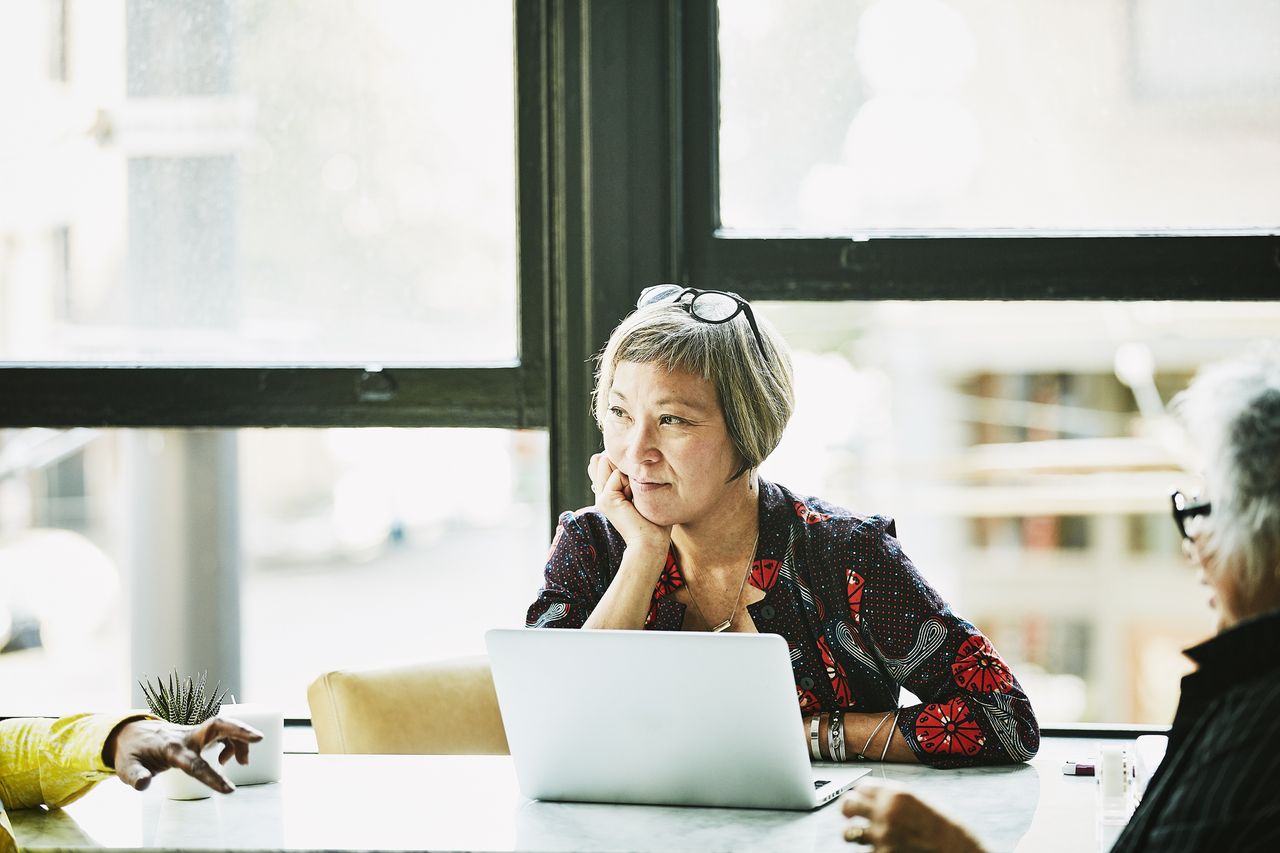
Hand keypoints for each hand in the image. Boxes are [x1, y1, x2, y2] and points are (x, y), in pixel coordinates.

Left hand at [106, 716, 263, 793]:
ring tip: (242, 763)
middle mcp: (186, 736)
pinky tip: (226, 760)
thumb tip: (142, 784)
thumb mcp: (126, 767)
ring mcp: (194, 732)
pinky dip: (232, 744)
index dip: (212, 777)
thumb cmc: (131, 753)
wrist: (131, 734)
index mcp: (170, 748)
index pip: (195, 763)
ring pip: (224, 728)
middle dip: (239, 730)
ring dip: (239, 742)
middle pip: (217, 725)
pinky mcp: (199, 733)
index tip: (230, 790)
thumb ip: (135, 776)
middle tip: (259, 738)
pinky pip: (223, 733)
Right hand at [588, 452, 670, 552]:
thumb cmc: (654, 519)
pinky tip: (633, 502)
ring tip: (636, 497)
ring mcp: (601, 496)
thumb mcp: (642, 490)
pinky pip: (617, 474)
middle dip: (627, 468)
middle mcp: (602, 492)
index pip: (608, 461)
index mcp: (609, 491)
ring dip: (629, 475)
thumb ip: (630, 474)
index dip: (624, 464)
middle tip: (637, 495)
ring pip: (611, 464)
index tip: (637, 487)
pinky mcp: (605, 499)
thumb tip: (619, 456)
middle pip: (608, 459)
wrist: (651, 542)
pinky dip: (630, 483)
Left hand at [840, 779, 983, 851]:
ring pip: (849, 833)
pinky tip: (881, 850)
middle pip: (848, 805)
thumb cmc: (946, 831)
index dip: (860, 793)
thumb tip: (877, 799)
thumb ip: (897, 800)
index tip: (859, 799)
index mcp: (896, 795)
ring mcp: (881, 836)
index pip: (861, 787)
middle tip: (849, 816)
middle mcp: (885, 812)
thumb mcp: (921, 803)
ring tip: (858, 837)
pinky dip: (871, 852)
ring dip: (853, 835)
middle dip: (847, 810)